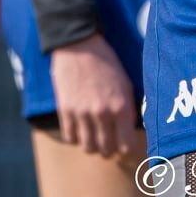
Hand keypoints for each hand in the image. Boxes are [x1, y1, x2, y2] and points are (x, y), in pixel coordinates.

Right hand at [50, 34, 139, 159]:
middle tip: (108, 141)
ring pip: (88, 148)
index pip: (126, 146)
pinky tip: (79, 128)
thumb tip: (130, 130)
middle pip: (106, 150)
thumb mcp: (126, 83)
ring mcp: (82, 114)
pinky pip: (70, 138)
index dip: (126, 148)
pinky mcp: (65, 111)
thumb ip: (129, 109)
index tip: (124, 145)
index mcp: (121, 107)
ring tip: (93, 137)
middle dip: (109, 149)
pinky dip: (75, 137)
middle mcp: (103, 114)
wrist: (79, 45)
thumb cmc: (106, 62)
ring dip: (92, 145)